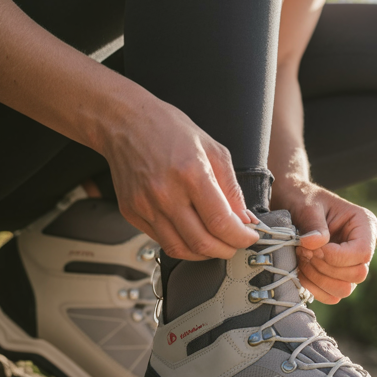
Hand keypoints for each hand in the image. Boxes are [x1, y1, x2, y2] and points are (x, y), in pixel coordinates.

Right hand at [101, 97, 258, 259]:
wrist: (126, 123)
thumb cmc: (171, 130)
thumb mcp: (214, 150)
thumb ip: (232, 189)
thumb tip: (245, 220)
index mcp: (191, 173)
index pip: (220, 222)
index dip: (241, 237)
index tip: (250, 237)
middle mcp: (165, 193)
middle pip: (202, 243)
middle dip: (227, 250)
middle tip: (236, 244)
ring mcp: (145, 205)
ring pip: (181, 250)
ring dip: (205, 254)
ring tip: (216, 243)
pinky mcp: (131, 212)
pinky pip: (161, 241)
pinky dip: (183, 244)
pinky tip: (192, 233)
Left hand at [273, 179, 376, 303]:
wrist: (293, 204)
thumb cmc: (304, 199)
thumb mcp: (308, 205)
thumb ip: (313, 223)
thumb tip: (314, 244)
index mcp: (365, 225)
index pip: (362, 252)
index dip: (337, 256)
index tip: (313, 247)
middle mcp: (363, 247)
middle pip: (358, 275)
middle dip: (327, 268)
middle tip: (305, 252)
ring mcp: (351, 265)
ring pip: (345, 290)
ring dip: (319, 278)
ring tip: (303, 259)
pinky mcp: (337, 277)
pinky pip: (331, 296)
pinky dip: (314, 288)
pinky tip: (301, 270)